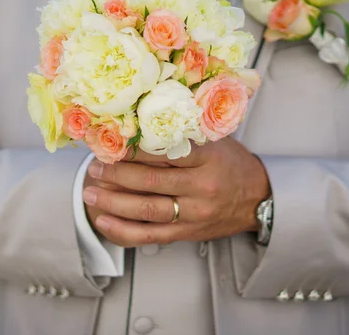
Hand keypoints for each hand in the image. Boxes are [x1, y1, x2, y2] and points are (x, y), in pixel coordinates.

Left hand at [83, 137, 270, 246]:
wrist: (258, 198)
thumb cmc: (231, 163)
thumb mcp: (215, 139)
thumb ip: (183, 132)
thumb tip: (140, 114)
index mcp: (207, 159)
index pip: (163, 152)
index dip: (132, 149)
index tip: (109, 142)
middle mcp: (201, 187)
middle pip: (150, 182)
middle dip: (116, 174)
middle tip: (94, 167)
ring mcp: (194, 213)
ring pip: (146, 209)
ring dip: (113, 201)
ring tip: (90, 191)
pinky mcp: (188, 233)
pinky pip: (150, 235)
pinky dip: (123, 230)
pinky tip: (103, 221)